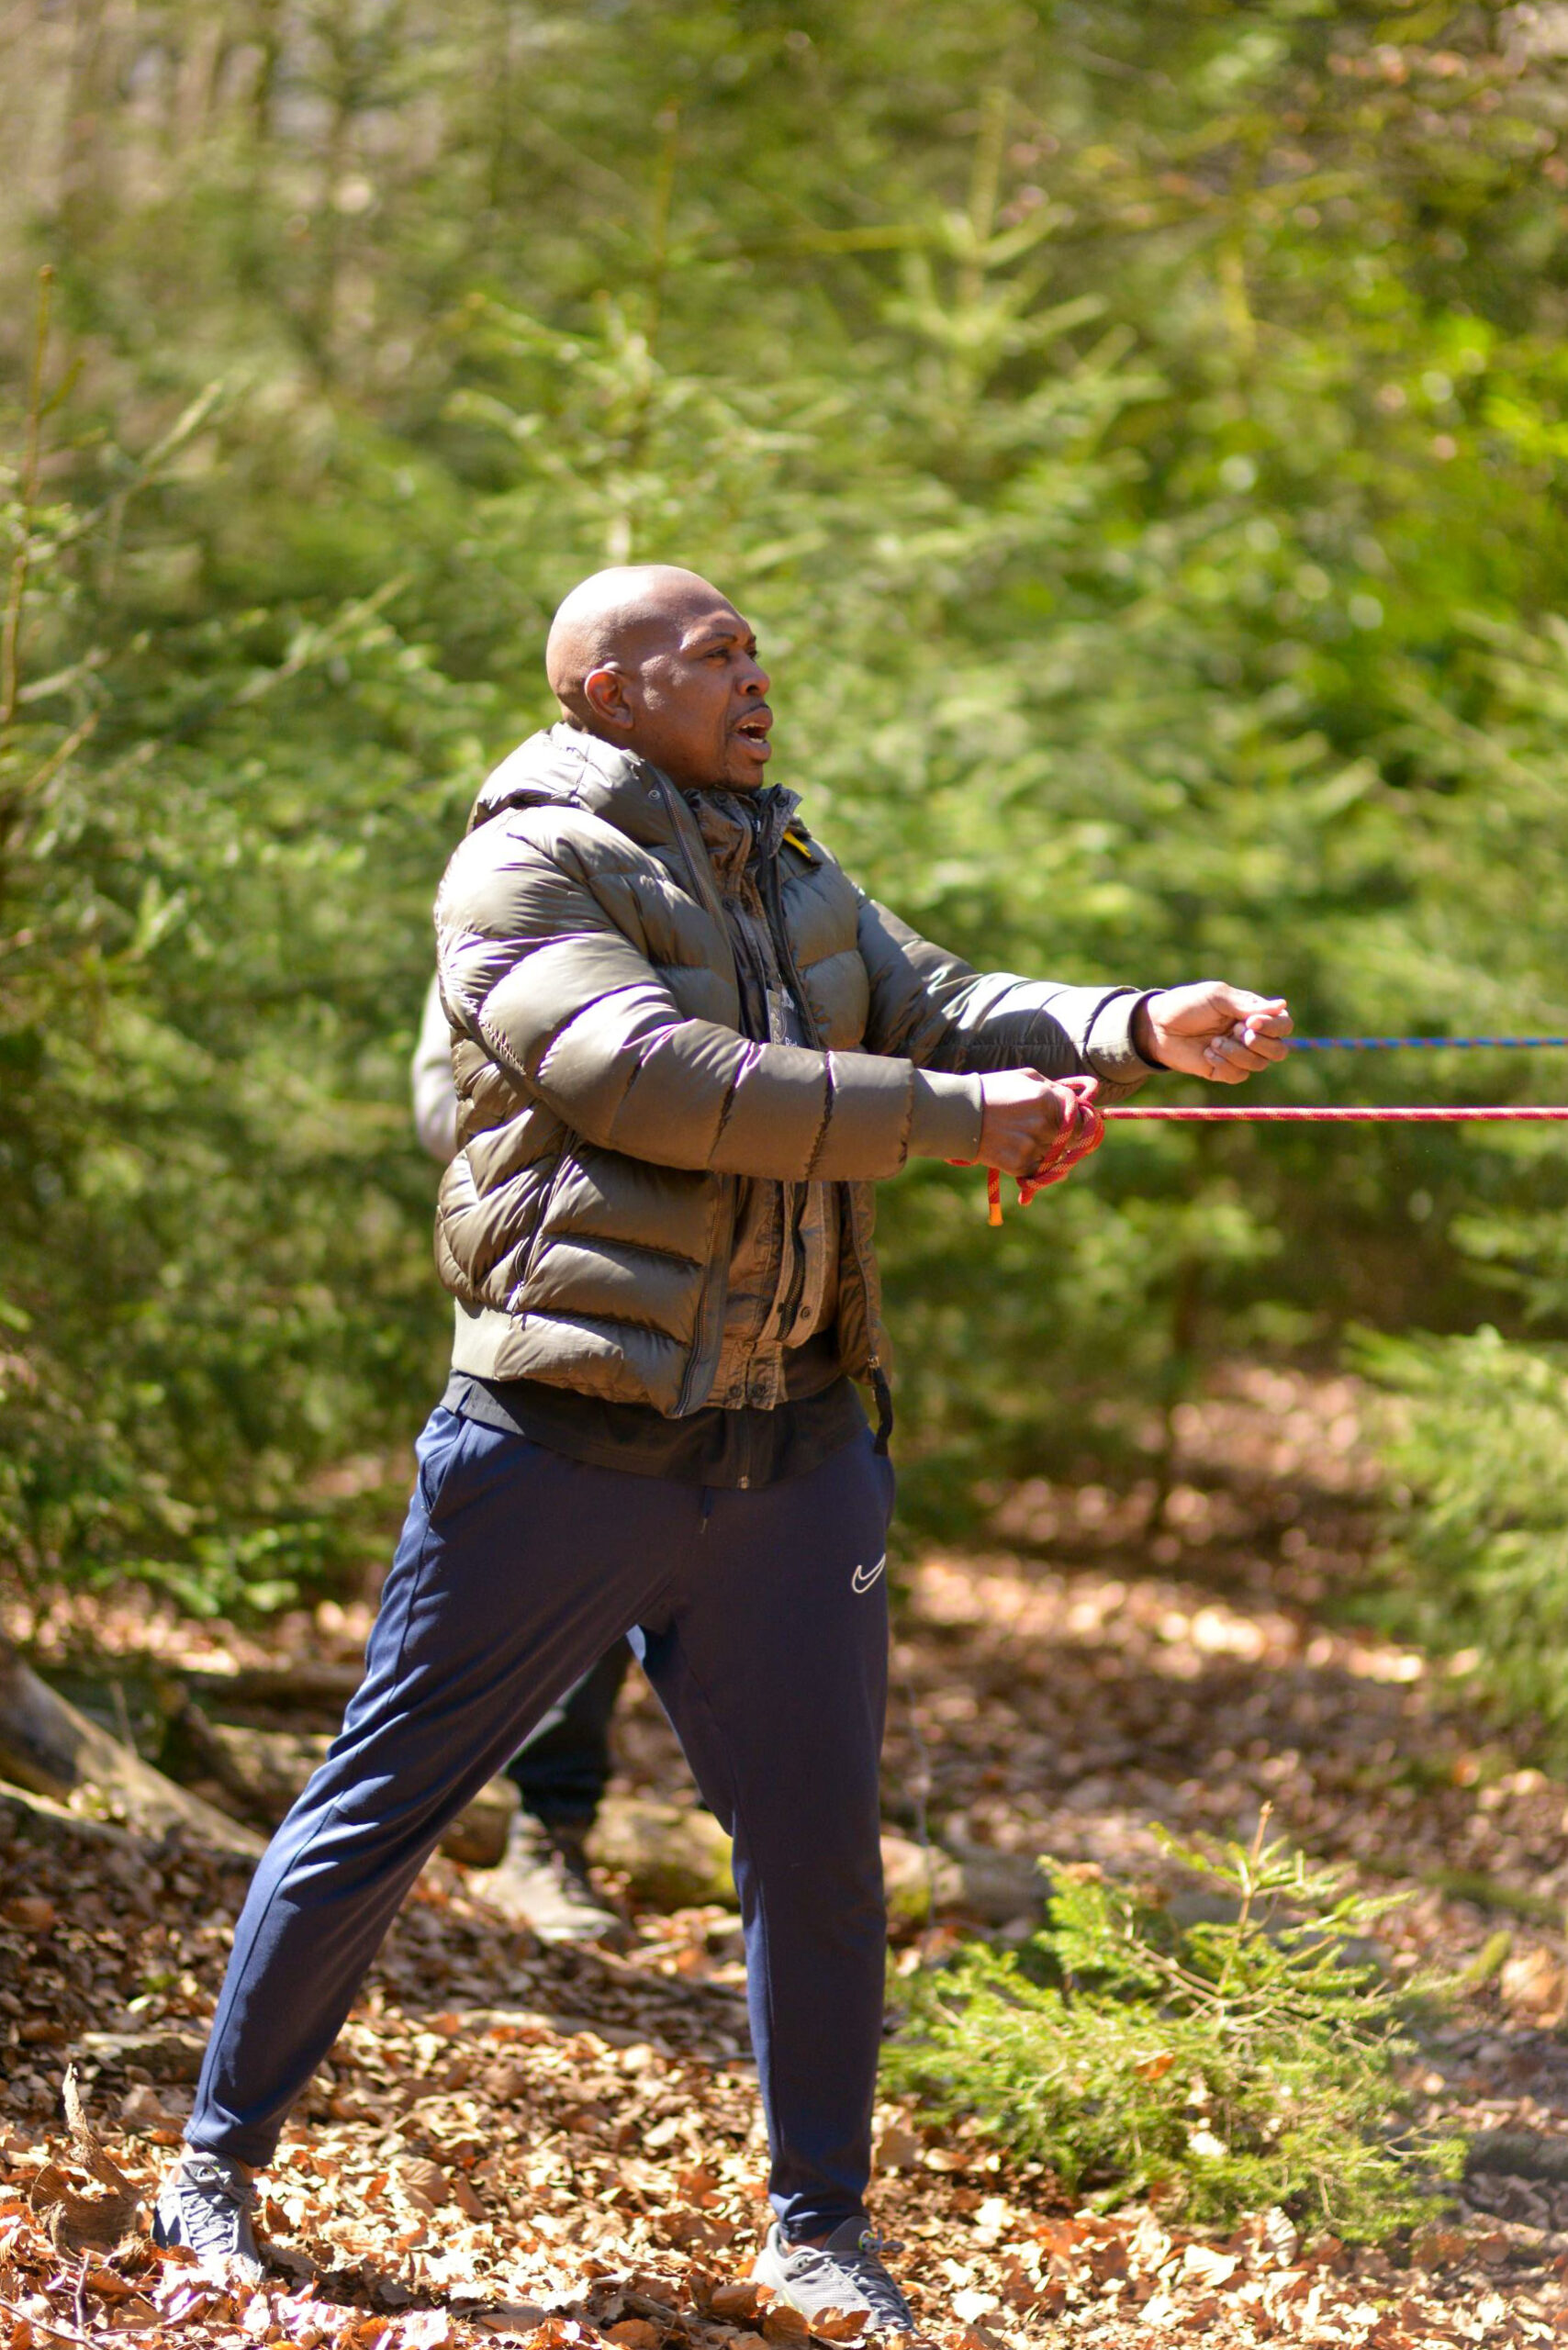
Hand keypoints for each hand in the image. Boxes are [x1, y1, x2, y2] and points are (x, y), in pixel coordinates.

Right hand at [976, 1068, 1103, 1178]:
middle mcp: (1043, 1125)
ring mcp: (1032, 1147)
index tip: (1074, 1126)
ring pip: (1055, 1157)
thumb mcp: (1026, 1078)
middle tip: (1049, 1135)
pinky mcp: (1019, 1165)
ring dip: (1047, 1152)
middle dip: (1063, 1139)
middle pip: (1070, 1141)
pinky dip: (1034, 1166)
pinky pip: (1039, 1171)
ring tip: (1025, 1140)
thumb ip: (1056, 1088)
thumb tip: (1078, 1102)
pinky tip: (1020, 1153)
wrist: (959, 1114)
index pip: (1080, 1120)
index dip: (1079, 1124)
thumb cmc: (994, 1090)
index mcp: (1048, 1100)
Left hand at [1134, 984, 1292, 1084]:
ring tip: (1214, 1041)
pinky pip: (1238, 1075)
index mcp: (1254, 1014)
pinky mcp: (1222, 1071)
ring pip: (1259, 1065)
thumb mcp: (1217, 997)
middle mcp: (1251, 1036)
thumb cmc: (1187, 1004)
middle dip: (1261, 1043)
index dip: (1274, 1026)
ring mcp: (1238, 1055)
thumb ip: (1247, 1005)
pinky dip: (1224, 1064)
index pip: (1283, 1025)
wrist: (1157, 1025)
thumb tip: (1283, 1005)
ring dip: (1237, 1053)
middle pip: (1279, 1051)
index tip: (1251, 1021)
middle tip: (1237, 1031)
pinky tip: (1207, 1053)